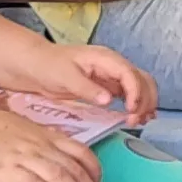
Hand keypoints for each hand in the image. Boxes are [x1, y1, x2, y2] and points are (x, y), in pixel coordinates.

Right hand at [0, 105, 103, 181]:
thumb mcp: (26, 129)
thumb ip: (45, 143)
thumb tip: (59, 158)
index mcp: (47, 136)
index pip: (82, 153)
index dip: (95, 172)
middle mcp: (41, 146)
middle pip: (76, 169)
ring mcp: (26, 157)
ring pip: (62, 177)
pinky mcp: (10, 170)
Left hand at [7, 42, 158, 124]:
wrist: (36, 64)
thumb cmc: (48, 66)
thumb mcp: (65, 77)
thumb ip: (87, 88)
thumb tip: (109, 100)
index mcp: (105, 59)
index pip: (130, 74)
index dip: (136, 93)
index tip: (131, 111)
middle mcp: (113, 66)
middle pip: (143, 80)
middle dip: (144, 100)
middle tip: (135, 121)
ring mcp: (112, 76)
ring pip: (140, 87)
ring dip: (145, 104)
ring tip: (138, 121)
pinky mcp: (108, 87)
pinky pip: (130, 94)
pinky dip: (138, 105)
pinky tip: (139, 117)